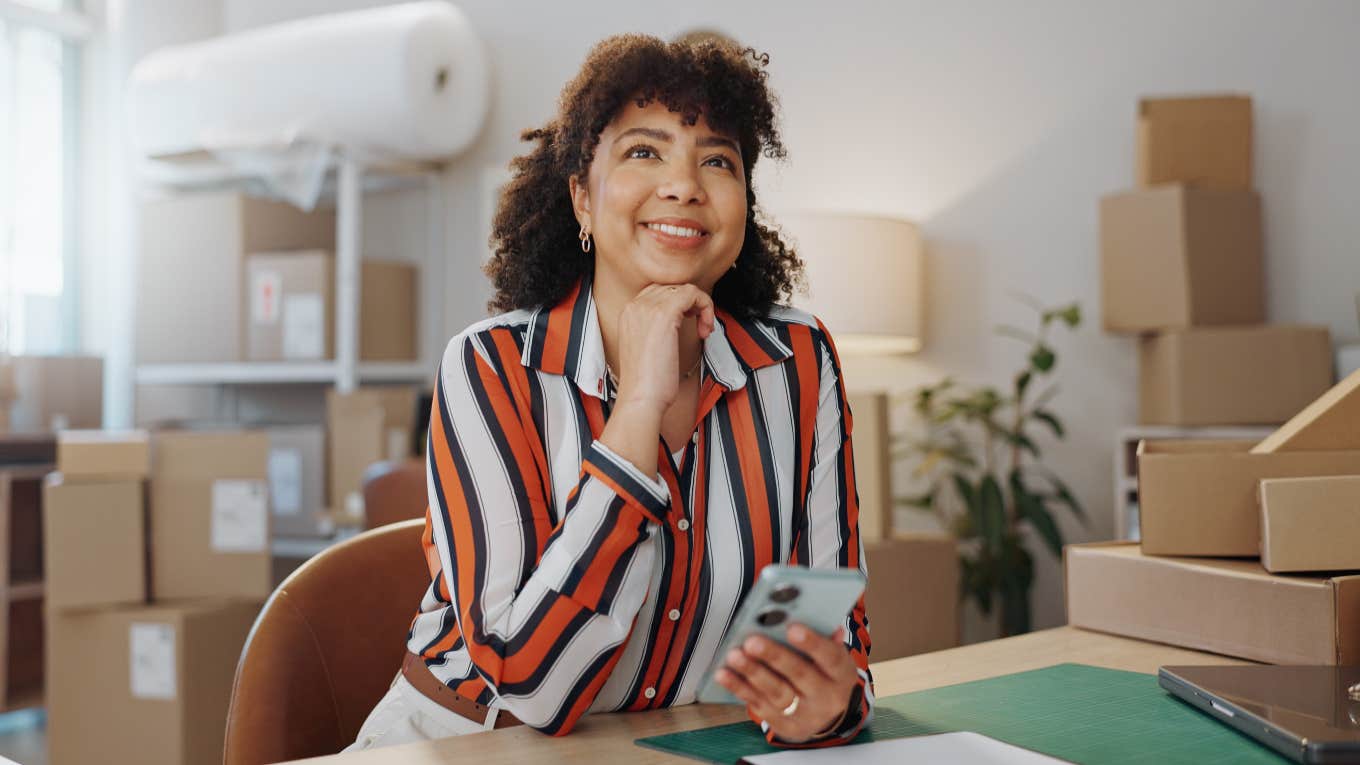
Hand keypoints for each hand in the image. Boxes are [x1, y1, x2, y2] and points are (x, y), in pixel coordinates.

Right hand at [613, 283, 714, 413]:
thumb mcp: (646, 348)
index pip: (658, 292)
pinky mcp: (664, 314)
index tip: (688, 322)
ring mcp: (647, 308)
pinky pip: (693, 293)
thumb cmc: (646, 384)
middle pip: (671, 288)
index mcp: (628, 314)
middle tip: (699, 325)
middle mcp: (635, 306)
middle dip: (691, 304)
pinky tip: (705, 329)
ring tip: (703, 328)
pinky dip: (706, 307)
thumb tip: (677, 319)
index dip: (679, 304)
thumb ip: (655, 329)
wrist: (640, 398)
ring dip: (701, 306)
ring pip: (684, 288)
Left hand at [714, 624, 857, 742]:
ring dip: (752, 672)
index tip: (792, 628)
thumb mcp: (834, 658)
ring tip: (734, 655)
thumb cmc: (827, 675)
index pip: (830, 657)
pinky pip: (758, 704)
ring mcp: (804, 714)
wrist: (829, 720)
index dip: (812, 643)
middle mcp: (825, 697)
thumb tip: (815, 615)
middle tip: (752, 641)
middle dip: (774, 656)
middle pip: (799, 675)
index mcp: (841, 675)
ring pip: (776, 692)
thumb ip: (825, 637)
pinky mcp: (782, 724)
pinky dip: (739, 687)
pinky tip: (724, 673)